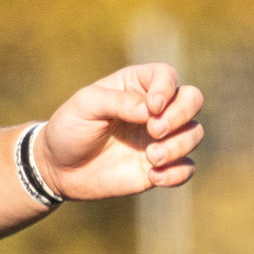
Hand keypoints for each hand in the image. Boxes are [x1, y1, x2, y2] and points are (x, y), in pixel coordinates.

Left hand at [36, 64, 203, 200]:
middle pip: (193, 99)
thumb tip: (151, 110)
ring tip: (151, 157)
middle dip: (180, 115)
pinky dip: (177, 173)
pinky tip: (153, 176)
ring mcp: (161, 138)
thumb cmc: (70, 128)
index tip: (152, 107)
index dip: (167, 89)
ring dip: (178, 145)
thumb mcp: (85, 106)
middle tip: (154, 130)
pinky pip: (187, 168)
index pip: (167, 76)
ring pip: (194, 133)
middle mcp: (156, 109)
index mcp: (137, 85)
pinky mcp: (161, 166)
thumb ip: (118, 101)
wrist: (59, 168)